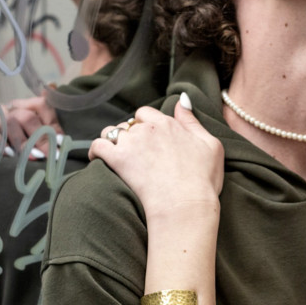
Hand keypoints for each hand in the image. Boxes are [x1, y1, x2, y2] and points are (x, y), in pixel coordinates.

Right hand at [0, 95, 62, 156]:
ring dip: (23, 141)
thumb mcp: (20, 144)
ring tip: (33, 158)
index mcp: (20, 109)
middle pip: (27, 116)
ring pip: (9, 122)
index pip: (41, 106)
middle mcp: (5, 110)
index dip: (53, 123)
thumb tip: (61, 144)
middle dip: (41, 137)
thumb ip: (39, 139)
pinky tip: (6, 154)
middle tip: (49, 156)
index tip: (61, 143)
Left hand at [90, 93, 223, 216]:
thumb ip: (192, 121)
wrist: (185, 204)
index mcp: (168, 124)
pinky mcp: (118, 160)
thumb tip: (182, 100)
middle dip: (129, 133)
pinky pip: (97, 146)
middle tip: (136, 151)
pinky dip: (95, 150)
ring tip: (118, 154)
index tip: (149, 137)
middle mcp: (147, 129)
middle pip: (129, 122)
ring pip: (111, 132)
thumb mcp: (211, 145)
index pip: (146, 113)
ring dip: (113, 140)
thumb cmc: (202, 179)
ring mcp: (131, 143)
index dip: (145, 123)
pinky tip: (98, 158)